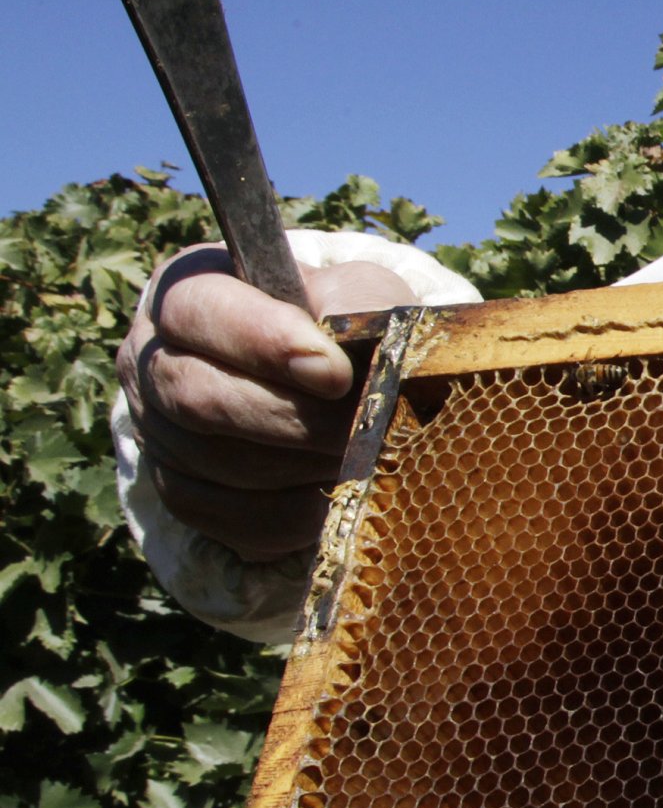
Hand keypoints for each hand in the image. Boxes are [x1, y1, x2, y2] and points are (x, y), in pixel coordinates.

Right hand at [117, 247, 417, 560]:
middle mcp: (152, 357)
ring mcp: (156, 431)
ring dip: (305, 467)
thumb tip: (336, 369)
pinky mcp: (181, 494)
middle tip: (367, 431)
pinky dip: (298, 512)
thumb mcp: (359, 297)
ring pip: (216, 463)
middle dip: (295, 420)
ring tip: (366, 459)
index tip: (335, 374)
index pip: (197, 309)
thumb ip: (353, 309)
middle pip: (197, 396)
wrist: (351, 388)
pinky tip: (341, 496)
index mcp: (187, 290)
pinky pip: (230, 517)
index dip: (264, 342)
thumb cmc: (351, 329)